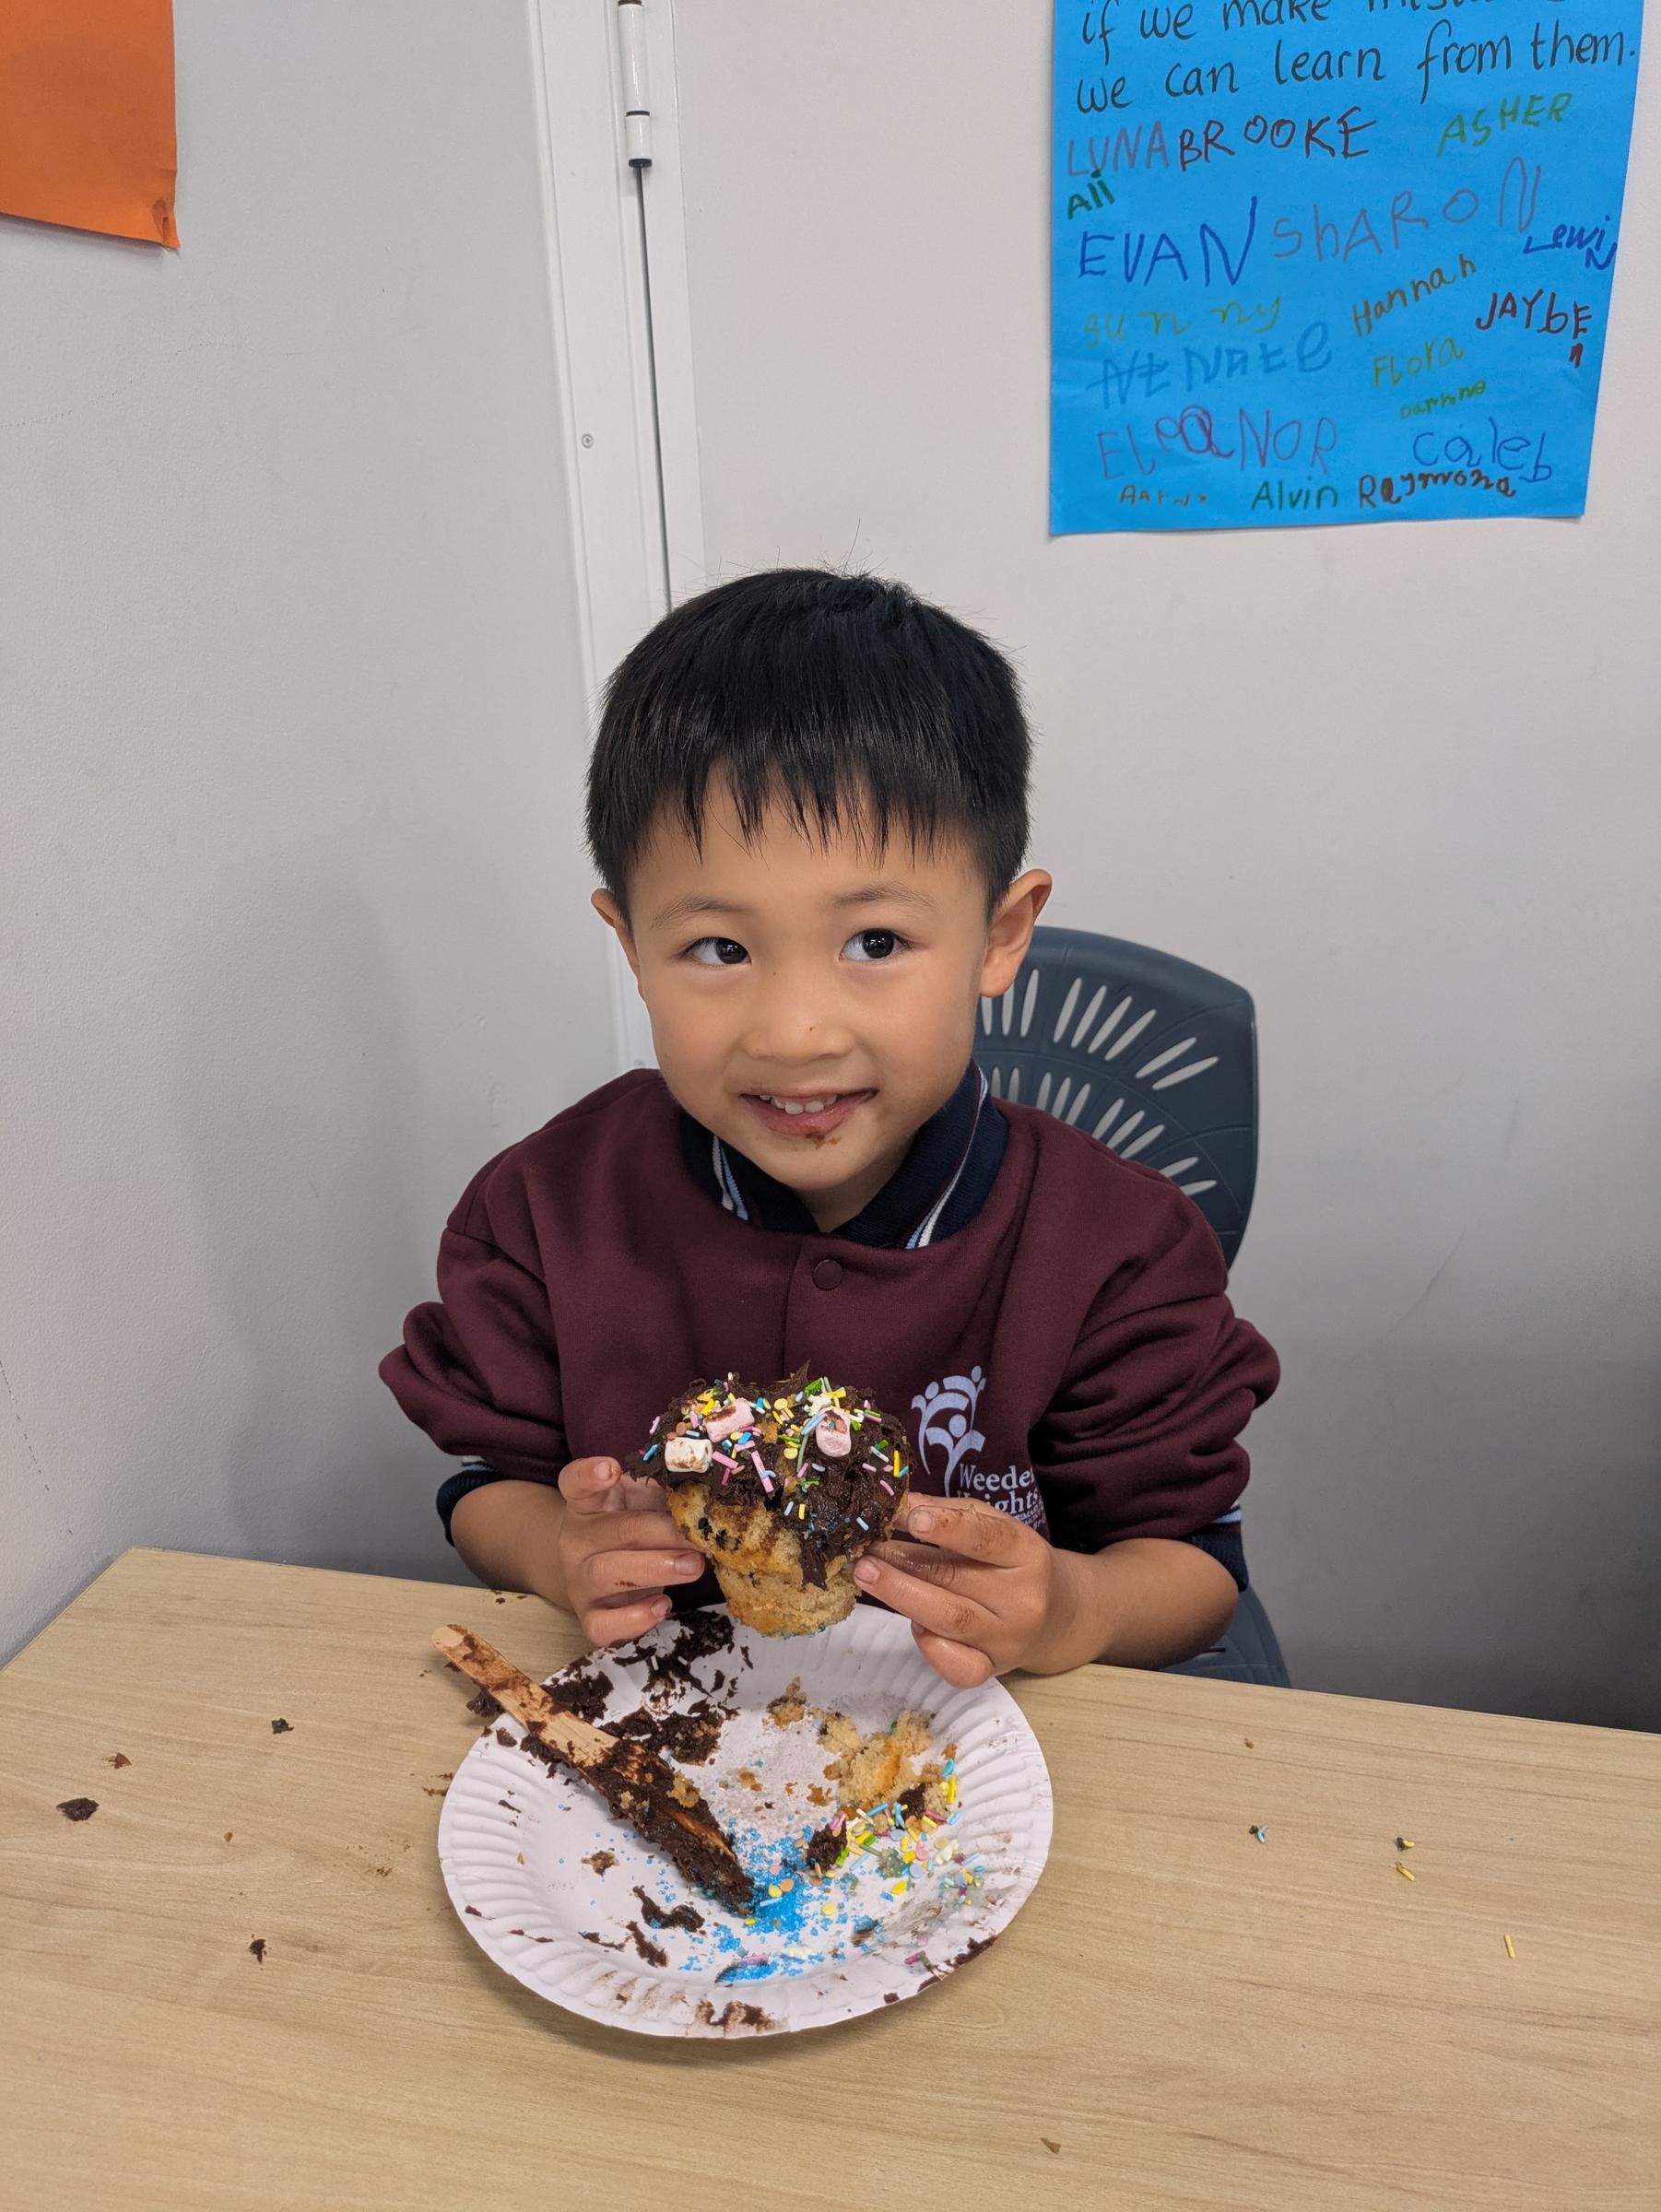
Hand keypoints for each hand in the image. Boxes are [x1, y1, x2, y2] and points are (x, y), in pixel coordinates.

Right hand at [555, 1457, 705, 1645]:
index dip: (590, 1474)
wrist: (596, 1571)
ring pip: (606, 1574)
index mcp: (587, 1504)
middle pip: (614, 1530)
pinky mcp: (590, 1616)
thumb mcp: (642, 1502)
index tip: (611, 1469)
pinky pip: (603, 1627)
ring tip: (694, 1566)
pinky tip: (663, 1605)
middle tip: (698, 1536)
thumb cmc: (630, 1528)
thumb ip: (665, 1493)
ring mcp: (579, 1580)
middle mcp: (577, 1540)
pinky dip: (634, 1619)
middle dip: (662, 1532)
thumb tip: (709, 1492)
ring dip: (655, 1568)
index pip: (575, 1483)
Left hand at [852, 1496, 1078, 1686]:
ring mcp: (1007, 1639)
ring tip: (866, 1574)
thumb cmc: (1013, 1562)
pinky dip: (927, 1645)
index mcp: (1027, 1554)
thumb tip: (898, 1504)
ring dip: (900, 1595)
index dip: (949, 1527)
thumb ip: (950, 1513)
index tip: (912, 1518)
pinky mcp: (992, 1670)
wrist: (1056, 1615)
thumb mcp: (995, 1526)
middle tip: (865, 1549)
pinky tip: (910, 1622)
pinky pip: (955, 1666)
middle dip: (903, 1562)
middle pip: (956, 1579)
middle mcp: (1022, 1599)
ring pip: (949, 1620)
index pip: (988, 1538)